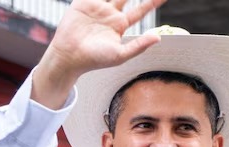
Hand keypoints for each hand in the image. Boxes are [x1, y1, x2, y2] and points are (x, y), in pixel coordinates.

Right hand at [32, 0, 167, 107]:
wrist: (69, 57)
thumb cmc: (94, 60)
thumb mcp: (120, 55)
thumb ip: (139, 46)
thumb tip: (158, 37)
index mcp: (120, 25)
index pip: (141, 9)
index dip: (153, 2)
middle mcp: (110, 14)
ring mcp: (97, 7)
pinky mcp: (83, 3)